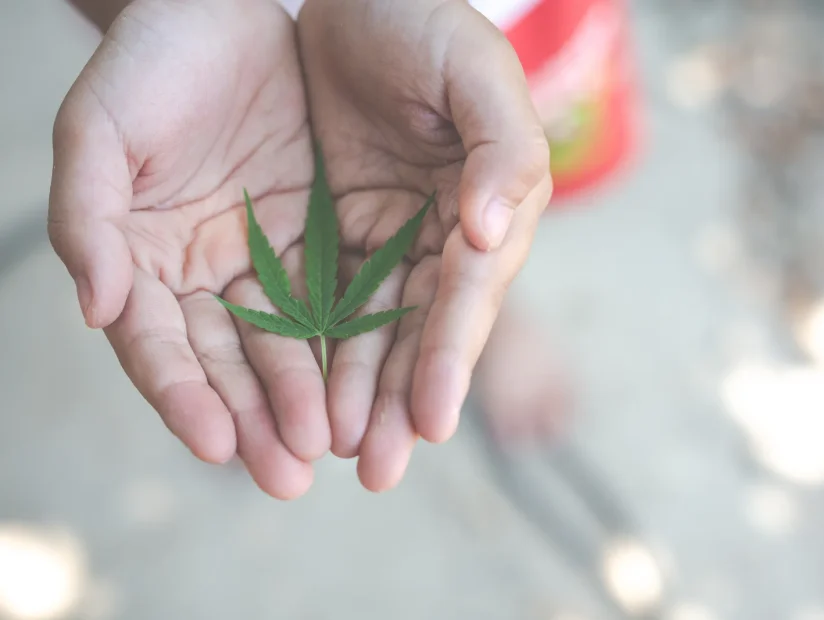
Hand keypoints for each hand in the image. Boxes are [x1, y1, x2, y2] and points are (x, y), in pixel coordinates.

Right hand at [49, 0, 327, 498]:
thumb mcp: (101, 131)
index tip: (213, 443)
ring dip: (310, 398)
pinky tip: (372, 386)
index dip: (182, 395)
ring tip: (337, 449)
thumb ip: (89, 218)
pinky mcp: (319, 237)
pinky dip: (352, 342)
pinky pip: (340, 296)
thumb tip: (98, 309)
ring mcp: (264, 260)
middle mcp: (205, 276)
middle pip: (229, 363)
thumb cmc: (147, 64)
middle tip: (289, 474)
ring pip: (289, 343)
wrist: (218, 10)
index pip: (160, 346)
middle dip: (258, 419)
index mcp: (142, 263)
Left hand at [297, 0, 552, 490]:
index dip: (450, 354)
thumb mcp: (474, 72)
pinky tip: (295, 398)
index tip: (431, 419)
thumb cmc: (423, 24)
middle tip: (379, 469)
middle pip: (421, 329)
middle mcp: (440, 237)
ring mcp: (383, 240)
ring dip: (355, 393)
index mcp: (486, 204)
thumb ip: (500, 150)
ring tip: (333, 453)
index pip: (467, 290)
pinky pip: (317, 299)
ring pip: (369, 329)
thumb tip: (489, 236)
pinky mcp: (330, 235)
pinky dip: (309, 350)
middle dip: (400, 399)